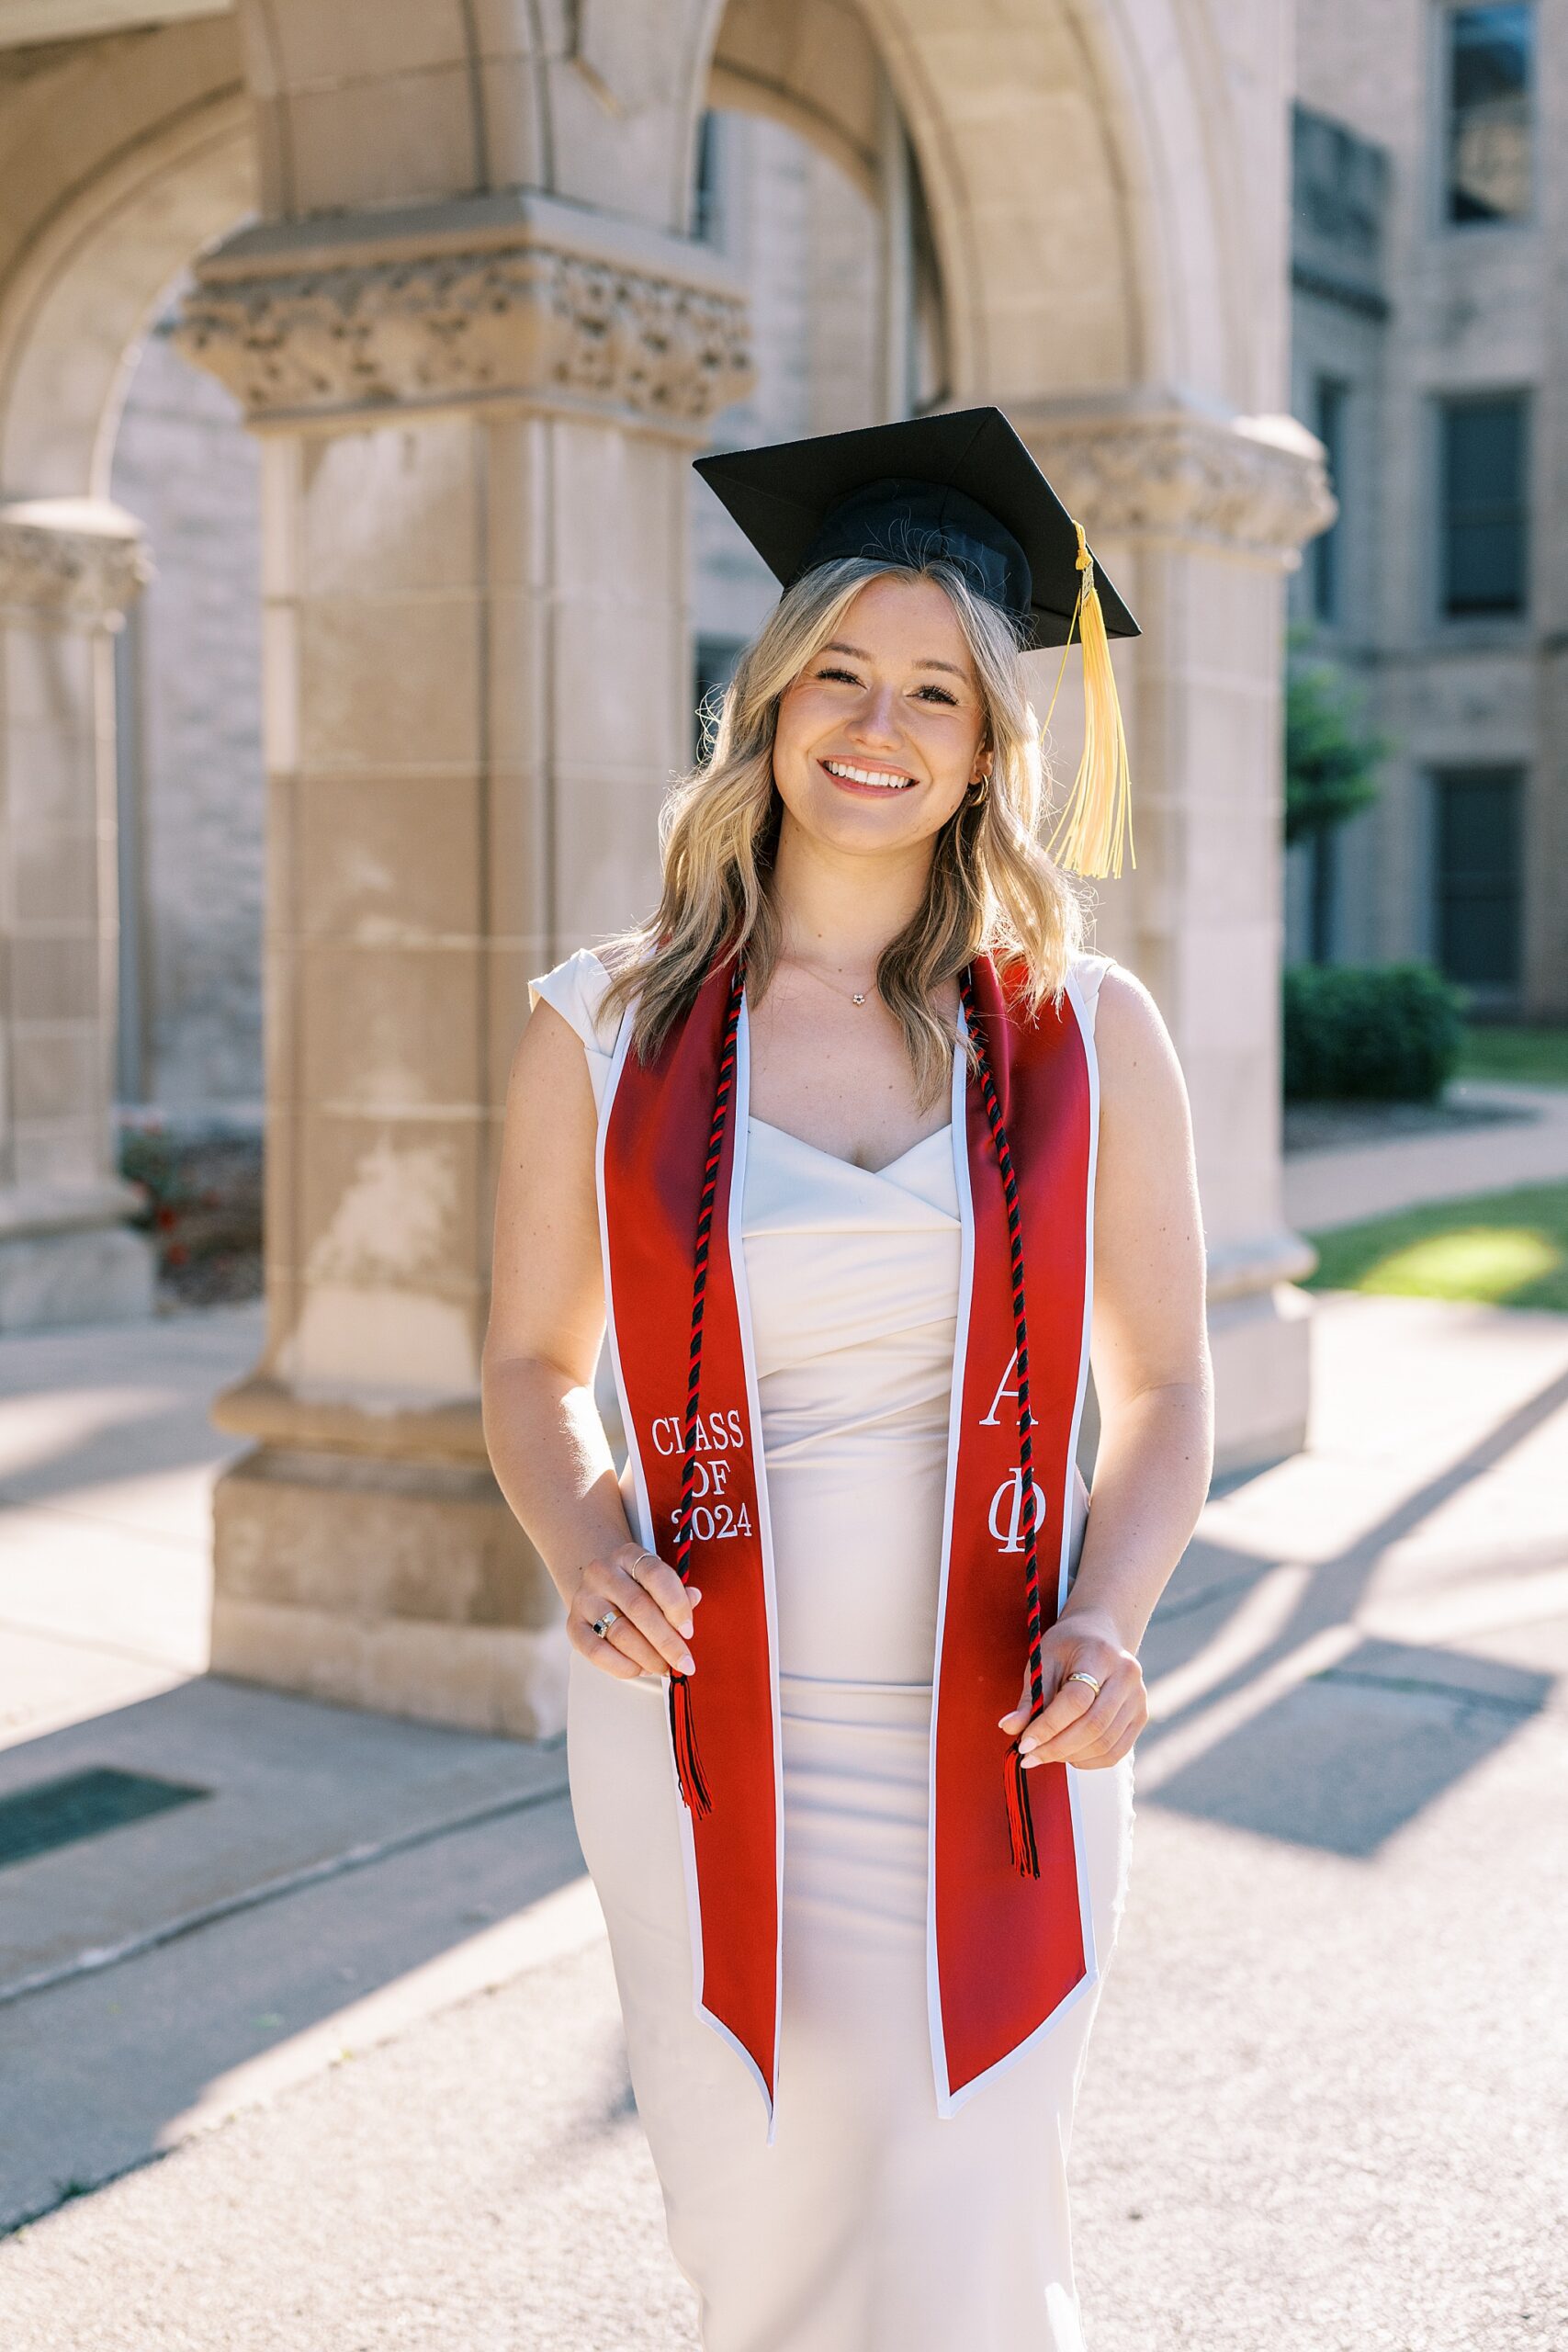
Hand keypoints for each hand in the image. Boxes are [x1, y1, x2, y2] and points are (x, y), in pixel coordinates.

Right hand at [569, 1540, 702, 1681]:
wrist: (598, 1588)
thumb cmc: (635, 1587)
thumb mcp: (657, 1581)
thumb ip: (676, 1592)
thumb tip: (694, 1598)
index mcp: (628, 1556)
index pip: (655, 1575)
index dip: (676, 1605)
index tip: (689, 1630)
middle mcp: (603, 1573)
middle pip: (639, 1608)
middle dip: (666, 1641)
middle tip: (683, 1662)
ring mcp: (585, 1599)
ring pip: (620, 1632)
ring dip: (648, 1656)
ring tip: (663, 1667)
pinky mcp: (573, 1626)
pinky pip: (597, 1651)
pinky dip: (622, 1665)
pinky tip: (639, 1669)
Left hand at [998, 1608, 1146, 1769]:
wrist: (1100, 1635)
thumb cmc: (1067, 1646)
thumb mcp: (1043, 1661)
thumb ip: (1029, 1697)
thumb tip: (1009, 1728)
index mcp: (1100, 1655)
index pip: (1076, 1700)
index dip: (1049, 1726)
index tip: (1024, 1743)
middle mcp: (1127, 1677)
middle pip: (1094, 1725)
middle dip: (1056, 1747)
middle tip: (1029, 1756)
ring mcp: (1138, 1698)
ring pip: (1105, 1743)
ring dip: (1070, 1756)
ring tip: (1044, 1754)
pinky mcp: (1141, 1716)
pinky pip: (1116, 1751)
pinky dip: (1089, 1761)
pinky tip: (1067, 1756)